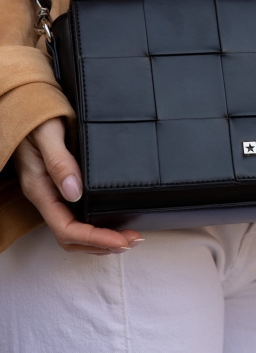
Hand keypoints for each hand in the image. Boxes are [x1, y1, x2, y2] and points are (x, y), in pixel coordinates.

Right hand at [13, 117, 142, 253]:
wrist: (25, 108)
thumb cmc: (35, 118)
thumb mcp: (47, 134)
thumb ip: (59, 161)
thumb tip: (74, 190)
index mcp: (41, 188)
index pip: (66, 228)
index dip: (94, 238)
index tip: (120, 240)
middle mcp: (46, 196)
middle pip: (72, 237)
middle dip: (102, 244)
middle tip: (133, 240)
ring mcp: (53, 194)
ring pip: (74, 231)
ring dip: (100, 240)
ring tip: (128, 239)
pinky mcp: (61, 187)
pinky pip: (77, 216)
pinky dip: (96, 226)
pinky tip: (113, 223)